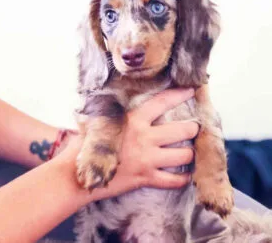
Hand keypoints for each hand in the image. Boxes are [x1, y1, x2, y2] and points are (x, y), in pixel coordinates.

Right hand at [58, 88, 197, 202]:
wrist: (78, 175)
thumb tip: (116, 101)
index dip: (178, 95)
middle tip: (193, 128)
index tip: (191, 91)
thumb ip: (113, 113)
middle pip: (182, 130)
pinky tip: (185, 176)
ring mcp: (147, 159)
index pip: (161, 102)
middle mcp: (145, 138)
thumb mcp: (99, 122)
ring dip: (190, 153)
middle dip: (192, 128)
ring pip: (183, 155)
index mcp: (134, 120)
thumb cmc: (86, 145)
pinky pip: (173, 181)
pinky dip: (183, 179)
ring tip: (189, 151)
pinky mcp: (146, 178)